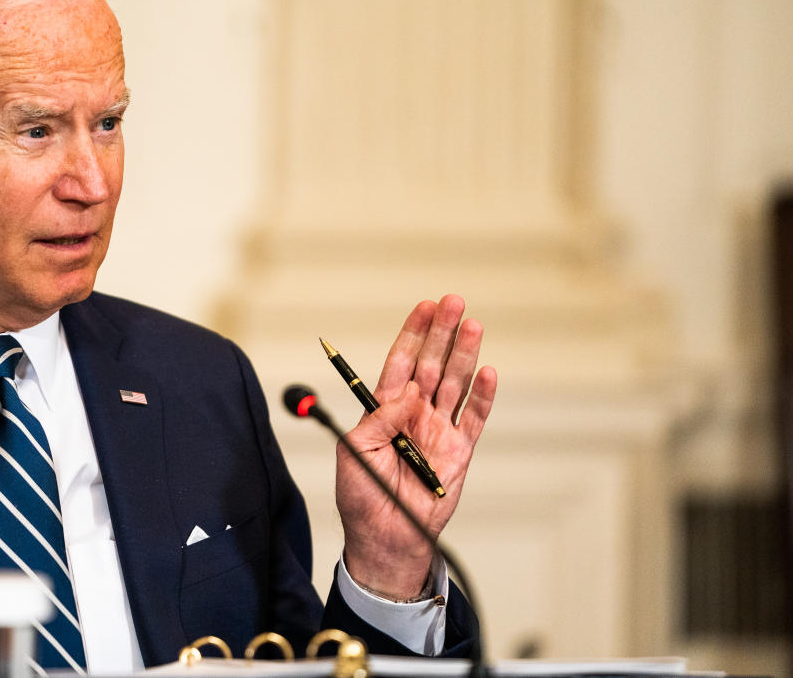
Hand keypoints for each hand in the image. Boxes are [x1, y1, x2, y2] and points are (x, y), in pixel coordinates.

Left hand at [335, 295, 496, 599]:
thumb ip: (377, 419)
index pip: (401, 362)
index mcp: (385, 409)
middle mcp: (414, 413)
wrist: (386, 538)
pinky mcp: (459, 452)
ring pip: (455, 384)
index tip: (424, 306)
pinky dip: (482, 396)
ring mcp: (438, 430)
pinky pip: (474, 418)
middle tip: (453, 302)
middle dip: (442, 333)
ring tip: (473, 324)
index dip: (413, 334)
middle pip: (432, 364)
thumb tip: (406, 394)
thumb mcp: (354, 451)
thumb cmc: (362, 495)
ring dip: (464, 354)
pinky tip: (487, 371)